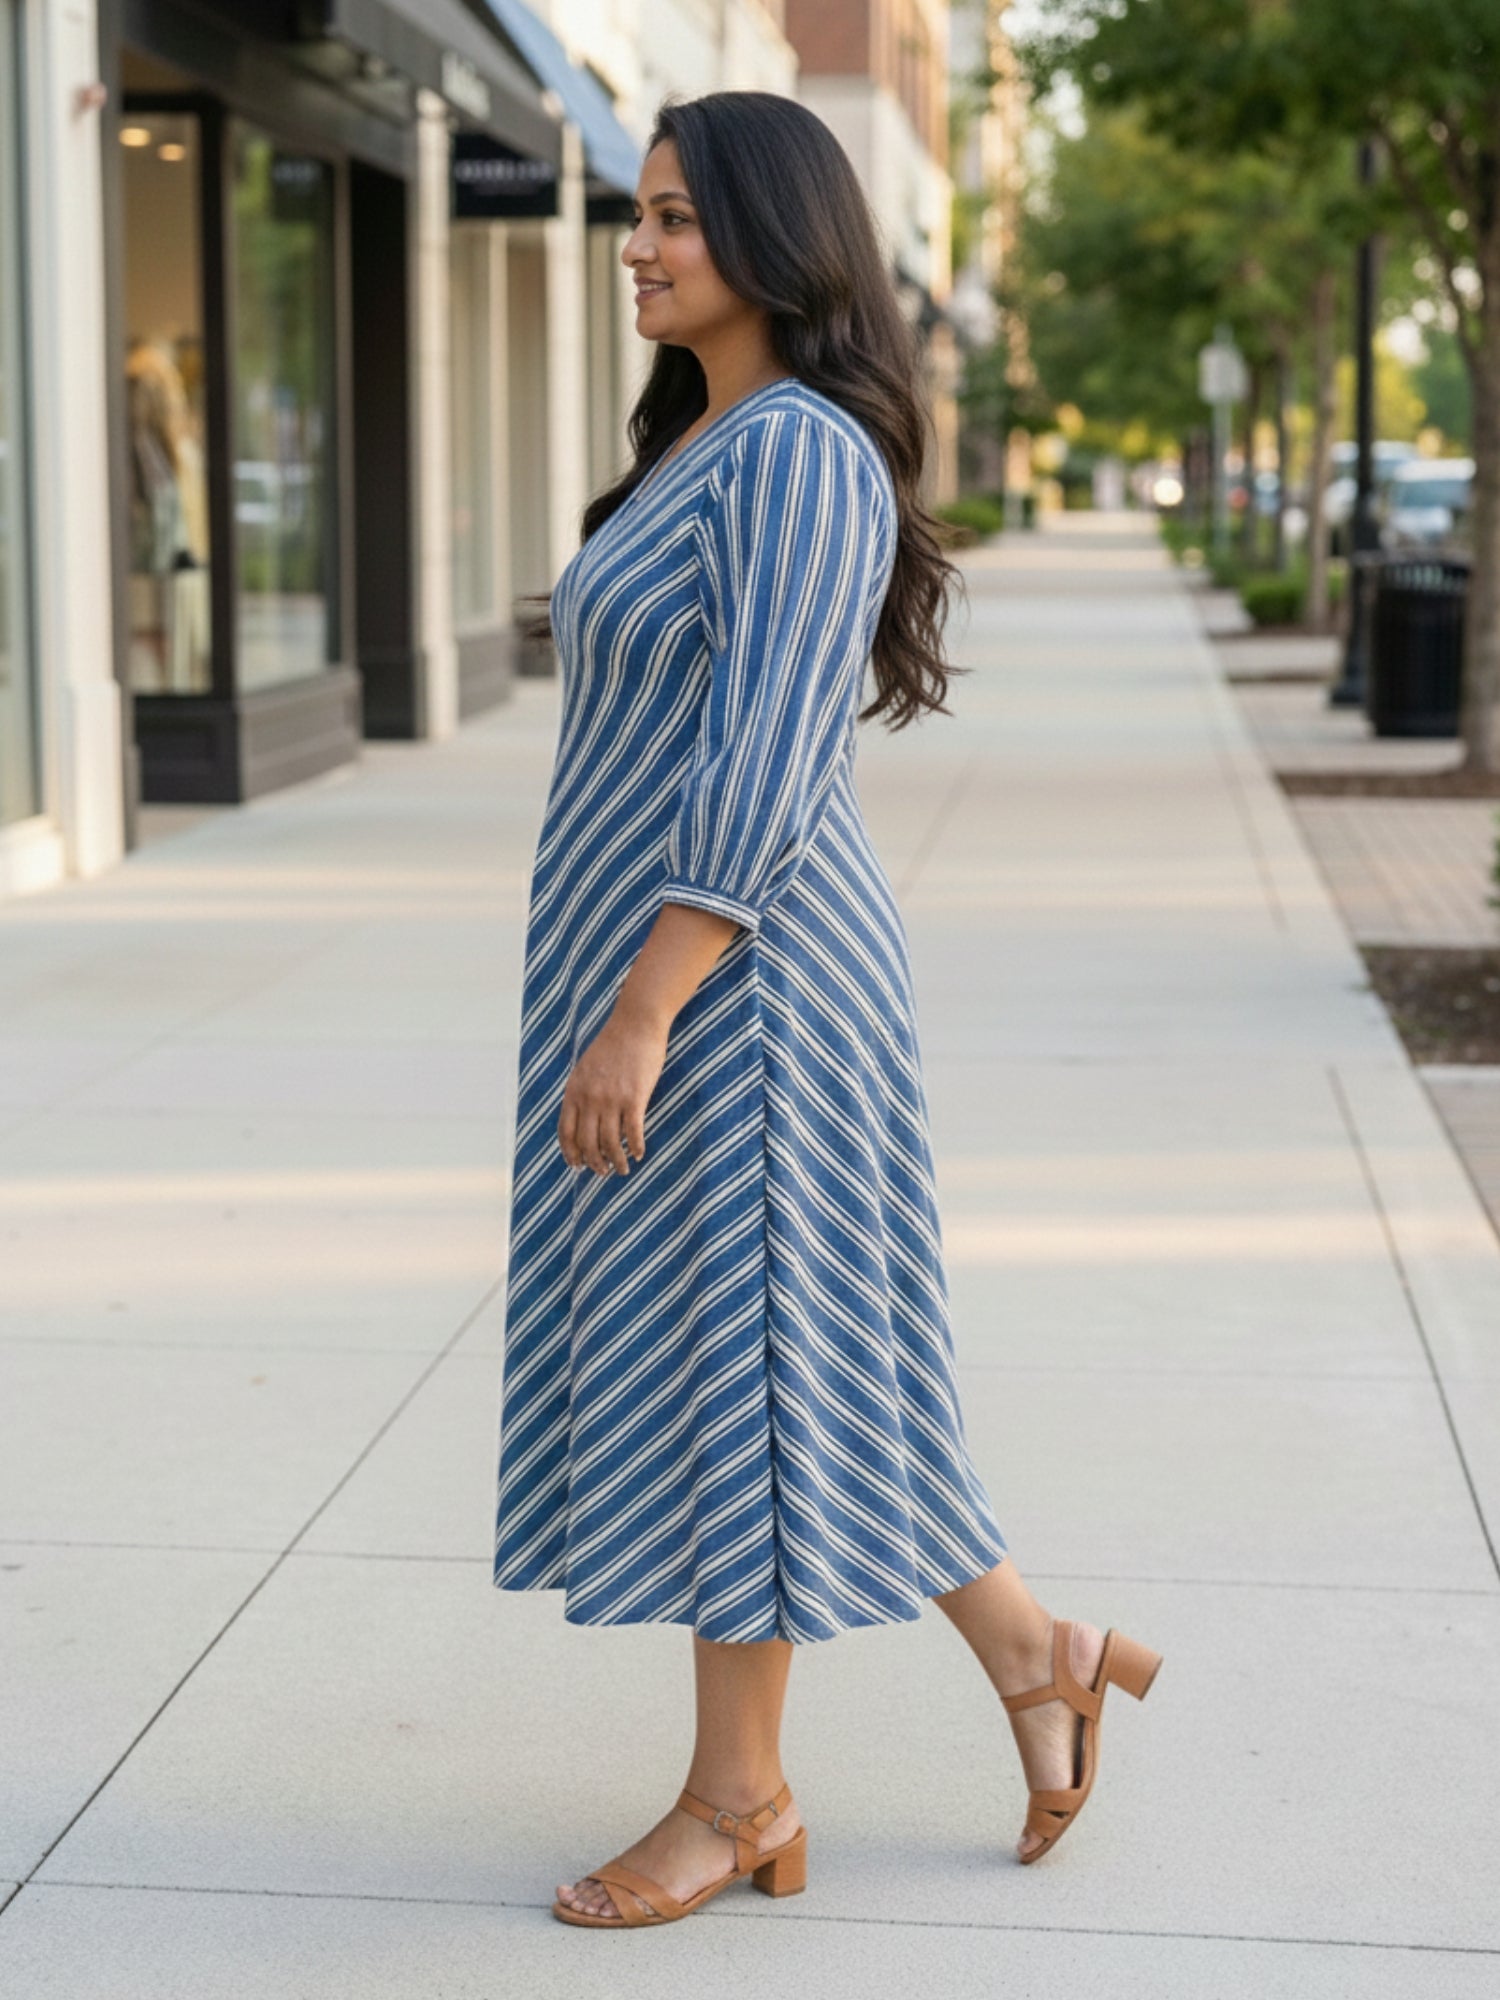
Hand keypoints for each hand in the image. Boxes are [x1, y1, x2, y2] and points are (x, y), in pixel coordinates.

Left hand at [558, 1004, 668, 1176]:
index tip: (577, 1166)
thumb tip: (584, 1117)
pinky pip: (633, 1133)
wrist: (636, 1023)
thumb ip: (582, 1091)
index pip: (566, 1132)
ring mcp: (611, 1099)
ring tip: (622, 1170)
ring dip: (616, 1161)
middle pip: (588, 1143)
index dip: (571, 1153)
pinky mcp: (634, 1097)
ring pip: (610, 1144)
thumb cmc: (614, 1043)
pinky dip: (636, 1147)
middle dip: (594, 1163)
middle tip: (603, 1172)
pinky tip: (639, 1154)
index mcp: (574, 1090)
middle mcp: (590, 1098)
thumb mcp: (586, 1067)